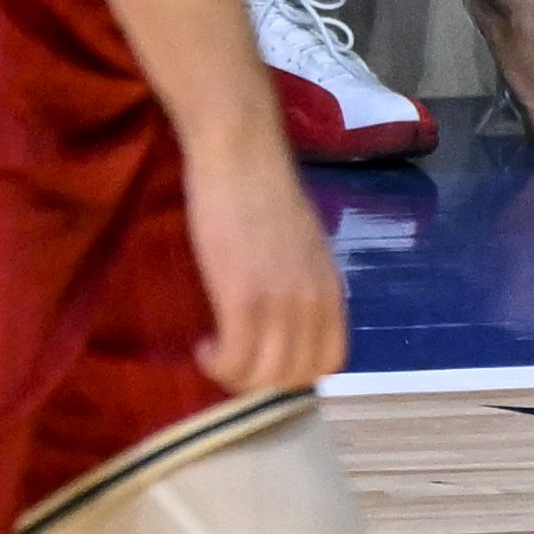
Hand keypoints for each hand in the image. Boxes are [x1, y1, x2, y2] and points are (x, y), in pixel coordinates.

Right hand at [184, 135, 344, 393]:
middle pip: (296, 375)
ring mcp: (280, 302)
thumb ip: (302, 279)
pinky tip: (202, 346)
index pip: (330, 360)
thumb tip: (286, 308)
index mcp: (331, 289)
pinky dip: (217, 363)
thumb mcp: (301, 241)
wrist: (241, 153)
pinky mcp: (243, 297)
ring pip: (265, 376)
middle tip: (231, 360)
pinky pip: (235, 358)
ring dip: (235, 376)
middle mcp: (314, 303)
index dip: (295, 372)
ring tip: (214, 355)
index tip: (265, 359)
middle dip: (261, 381)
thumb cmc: (261, 186)